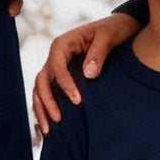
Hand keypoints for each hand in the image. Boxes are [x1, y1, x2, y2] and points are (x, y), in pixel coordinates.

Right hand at [31, 13, 138, 137]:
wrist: (119, 28)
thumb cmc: (114, 30)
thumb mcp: (108, 36)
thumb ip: (98, 53)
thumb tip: (88, 75)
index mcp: (63, 44)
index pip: (56, 66)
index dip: (64, 84)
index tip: (77, 100)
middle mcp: (55, 56)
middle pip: (42, 80)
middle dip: (47, 101)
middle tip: (59, 120)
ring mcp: (57, 67)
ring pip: (41, 89)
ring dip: (42, 109)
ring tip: (48, 131)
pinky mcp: (62, 77)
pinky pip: (49, 94)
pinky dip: (47, 109)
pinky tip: (51, 128)